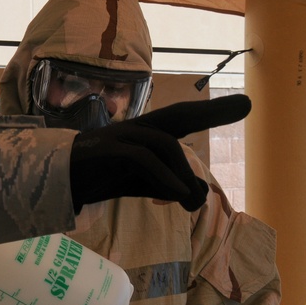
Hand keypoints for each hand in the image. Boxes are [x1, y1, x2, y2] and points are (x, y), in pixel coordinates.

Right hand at [69, 95, 251, 212]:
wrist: (59, 181)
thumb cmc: (102, 176)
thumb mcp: (141, 183)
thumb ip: (167, 184)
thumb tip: (196, 192)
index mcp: (146, 133)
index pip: (182, 119)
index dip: (211, 111)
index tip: (245, 105)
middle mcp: (135, 128)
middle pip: (177, 115)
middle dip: (210, 111)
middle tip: (246, 105)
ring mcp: (119, 136)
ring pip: (161, 143)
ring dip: (181, 171)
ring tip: (190, 200)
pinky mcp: (104, 151)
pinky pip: (140, 159)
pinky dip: (162, 176)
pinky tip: (174, 195)